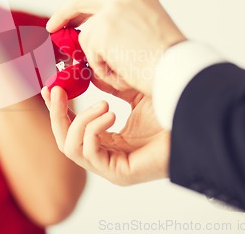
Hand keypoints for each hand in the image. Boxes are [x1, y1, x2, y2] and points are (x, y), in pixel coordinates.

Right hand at [41, 83, 169, 185]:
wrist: (195, 119)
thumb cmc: (171, 109)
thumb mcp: (132, 93)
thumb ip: (109, 86)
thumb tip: (87, 71)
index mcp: (109, 141)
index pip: (72, 128)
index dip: (58, 108)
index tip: (49, 88)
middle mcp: (106, 156)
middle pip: (64, 140)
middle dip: (57, 113)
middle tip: (56, 90)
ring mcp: (111, 167)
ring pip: (71, 148)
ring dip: (80, 120)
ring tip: (103, 104)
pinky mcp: (119, 173)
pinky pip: (89, 153)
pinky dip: (93, 129)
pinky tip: (110, 113)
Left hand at [46, 0, 186, 94]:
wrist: (181, 72)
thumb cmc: (170, 63)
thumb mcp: (146, 34)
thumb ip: (119, 29)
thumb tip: (87, 37)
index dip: (79, 7)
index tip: (66, 18)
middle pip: (81, 0)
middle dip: (63, 15)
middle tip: (52, 29)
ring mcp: (112, 11)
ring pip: (86, 37)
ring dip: (98, 59)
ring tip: (124, 70)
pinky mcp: (102, 29)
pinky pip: (89, 54)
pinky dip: (102, 69)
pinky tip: (123, 72)